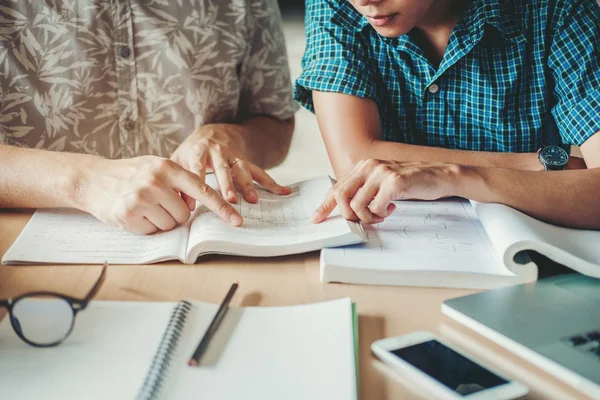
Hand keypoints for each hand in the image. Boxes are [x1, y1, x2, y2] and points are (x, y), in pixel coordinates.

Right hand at [80, 156, 242, 233]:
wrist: (92, 179)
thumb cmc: (130, 174)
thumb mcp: (156, 167)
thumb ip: (179, 181)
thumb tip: (201, 202)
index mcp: (168, 167)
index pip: (202, 191)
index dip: (221, 208)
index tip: (236, 220)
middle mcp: (156, 181)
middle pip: (185, 215)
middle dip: (176, 215)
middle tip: (158, 204)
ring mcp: (142, 198)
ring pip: (170, 225)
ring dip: (161, 221)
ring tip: (145, 207)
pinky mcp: (129, 214)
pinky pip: (153, 231)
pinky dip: (146, 227)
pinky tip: (135, 214)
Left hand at [170, 124, 290, 205]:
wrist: (211, 132)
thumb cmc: (192, 152)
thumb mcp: (179, 161)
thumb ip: (177, 181)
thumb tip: (181, 206)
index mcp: (198, 150)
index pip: (196, 168)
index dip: (197, 184)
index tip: (194, 204)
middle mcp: (217, 151)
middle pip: (223, 168)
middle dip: (227, 184)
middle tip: (230, 199)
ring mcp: (234, 155)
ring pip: (242, 169)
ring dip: (248, 184)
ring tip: (252, 199)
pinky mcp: (246, 161)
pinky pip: (259, 172)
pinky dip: (272, 182)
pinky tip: (283, 191)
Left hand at [312, 159, 461, 223]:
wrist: (439, 176)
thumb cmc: (410, 183)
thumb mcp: (381, 184)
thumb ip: (364, 191)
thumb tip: (346, 209)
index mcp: (363, 166)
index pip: (336, 187)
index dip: (324, 205)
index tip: (316, 219)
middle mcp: (369, 166)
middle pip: (341, 197)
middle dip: (348, 215)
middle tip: (363, 221)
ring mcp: (381, 173)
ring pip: (358, 205)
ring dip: (368, 218)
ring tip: (382, 215)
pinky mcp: (394, 182)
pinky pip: (376, 207)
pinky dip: (382, 214)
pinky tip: (392, 208)